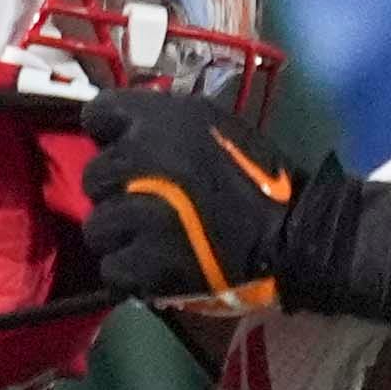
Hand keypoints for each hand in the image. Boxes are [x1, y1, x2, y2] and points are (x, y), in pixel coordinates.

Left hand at [79, 91, 390, 322]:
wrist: (295, 237)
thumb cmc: (261, 180)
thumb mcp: (215, 125)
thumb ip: (165, 124)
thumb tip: (126, 132)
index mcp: (159, 121)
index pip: (96, 116)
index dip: (113, 136)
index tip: (137, 155)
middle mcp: (139, 160)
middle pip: (94, 176)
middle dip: (121, 192)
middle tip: (157, 204)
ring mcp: (137, 215)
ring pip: (99, 226)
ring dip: (124, 236)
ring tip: (159, 241)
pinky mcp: (143, 264)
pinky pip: (113, 269)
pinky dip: (135, 273)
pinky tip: (161, 268)